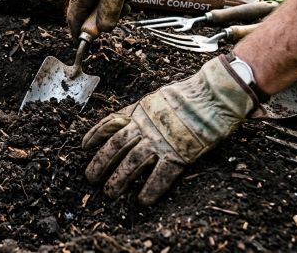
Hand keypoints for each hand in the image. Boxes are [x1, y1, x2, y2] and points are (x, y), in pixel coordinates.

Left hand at [82, 55, 257, 204]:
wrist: (213, 96)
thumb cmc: (189, 95)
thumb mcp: (156, 98)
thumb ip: (142, 111)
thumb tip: (130, 120)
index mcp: (139, 111)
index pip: (110, 123)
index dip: (95, 135)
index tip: (83, 146)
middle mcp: (145, 127)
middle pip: (115, 146)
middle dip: (100, 163)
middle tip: (90, 178)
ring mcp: (160, 141)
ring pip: (132, 163)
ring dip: (118, 179)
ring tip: (109, 193)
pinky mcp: (178, 154)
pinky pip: (160, 176)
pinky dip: (150, 189)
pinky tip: (141, 200)